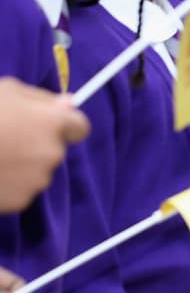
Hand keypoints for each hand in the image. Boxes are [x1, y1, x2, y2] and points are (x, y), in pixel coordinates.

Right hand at [0, 78, 89, 211]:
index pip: (79, 128)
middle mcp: (52, 152)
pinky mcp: (20, 201)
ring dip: (24, 166)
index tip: (48, 126)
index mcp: (53, 122)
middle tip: (8, 139)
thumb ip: (41, 98)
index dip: (65, 126)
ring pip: (38, 171)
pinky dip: (9, 185)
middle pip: (55, 149)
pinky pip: (21, 190)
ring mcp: (37, 179)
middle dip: (38, 145)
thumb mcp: (7, 91)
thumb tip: (69, 103)